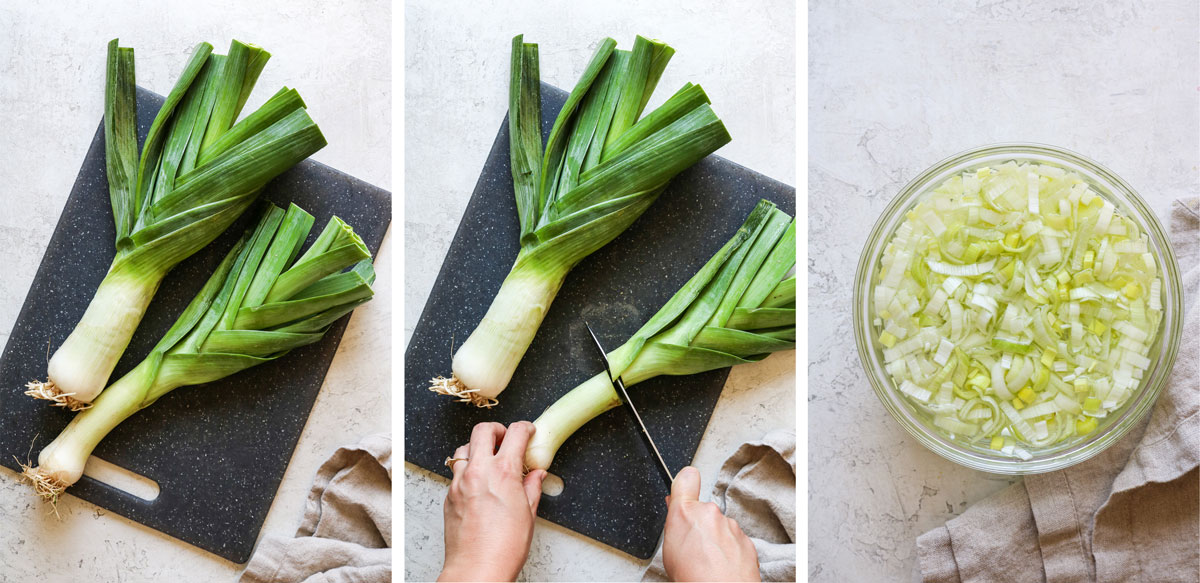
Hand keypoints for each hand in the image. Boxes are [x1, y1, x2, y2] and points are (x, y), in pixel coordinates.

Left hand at [439, 421, 546, 581]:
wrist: (477, 569)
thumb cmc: (504, 548)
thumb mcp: (528, 514)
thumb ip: (532, 488)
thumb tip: (536, 475)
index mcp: (503, 472)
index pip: (514, 433)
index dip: (525, 428)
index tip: (528, 432)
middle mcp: (478, 472)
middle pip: (483, 430)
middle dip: (497, 429)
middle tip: (505, 438)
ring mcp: (460, 482)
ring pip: (464, 448)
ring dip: (478, 448)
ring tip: (489, 460)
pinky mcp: (449, 495)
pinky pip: (456, 471)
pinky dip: (468, 469)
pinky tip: (479, 483)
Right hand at [662, 466, 759, 581]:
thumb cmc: (692, 578)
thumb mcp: (669, 550)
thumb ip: (674, 524)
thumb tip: (675, 509)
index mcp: (686, 512)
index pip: (687, 478)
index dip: (686, 482)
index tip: (686, 488)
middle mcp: (710, 514)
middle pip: (704, 511)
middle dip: (701, 525)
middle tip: (694, 548)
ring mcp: (730, 526)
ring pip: (721, 527)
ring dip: (716, 540)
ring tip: (708, 563)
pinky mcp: (746, 540)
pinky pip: (735, 541)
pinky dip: (730, 551)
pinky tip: (722, 567)